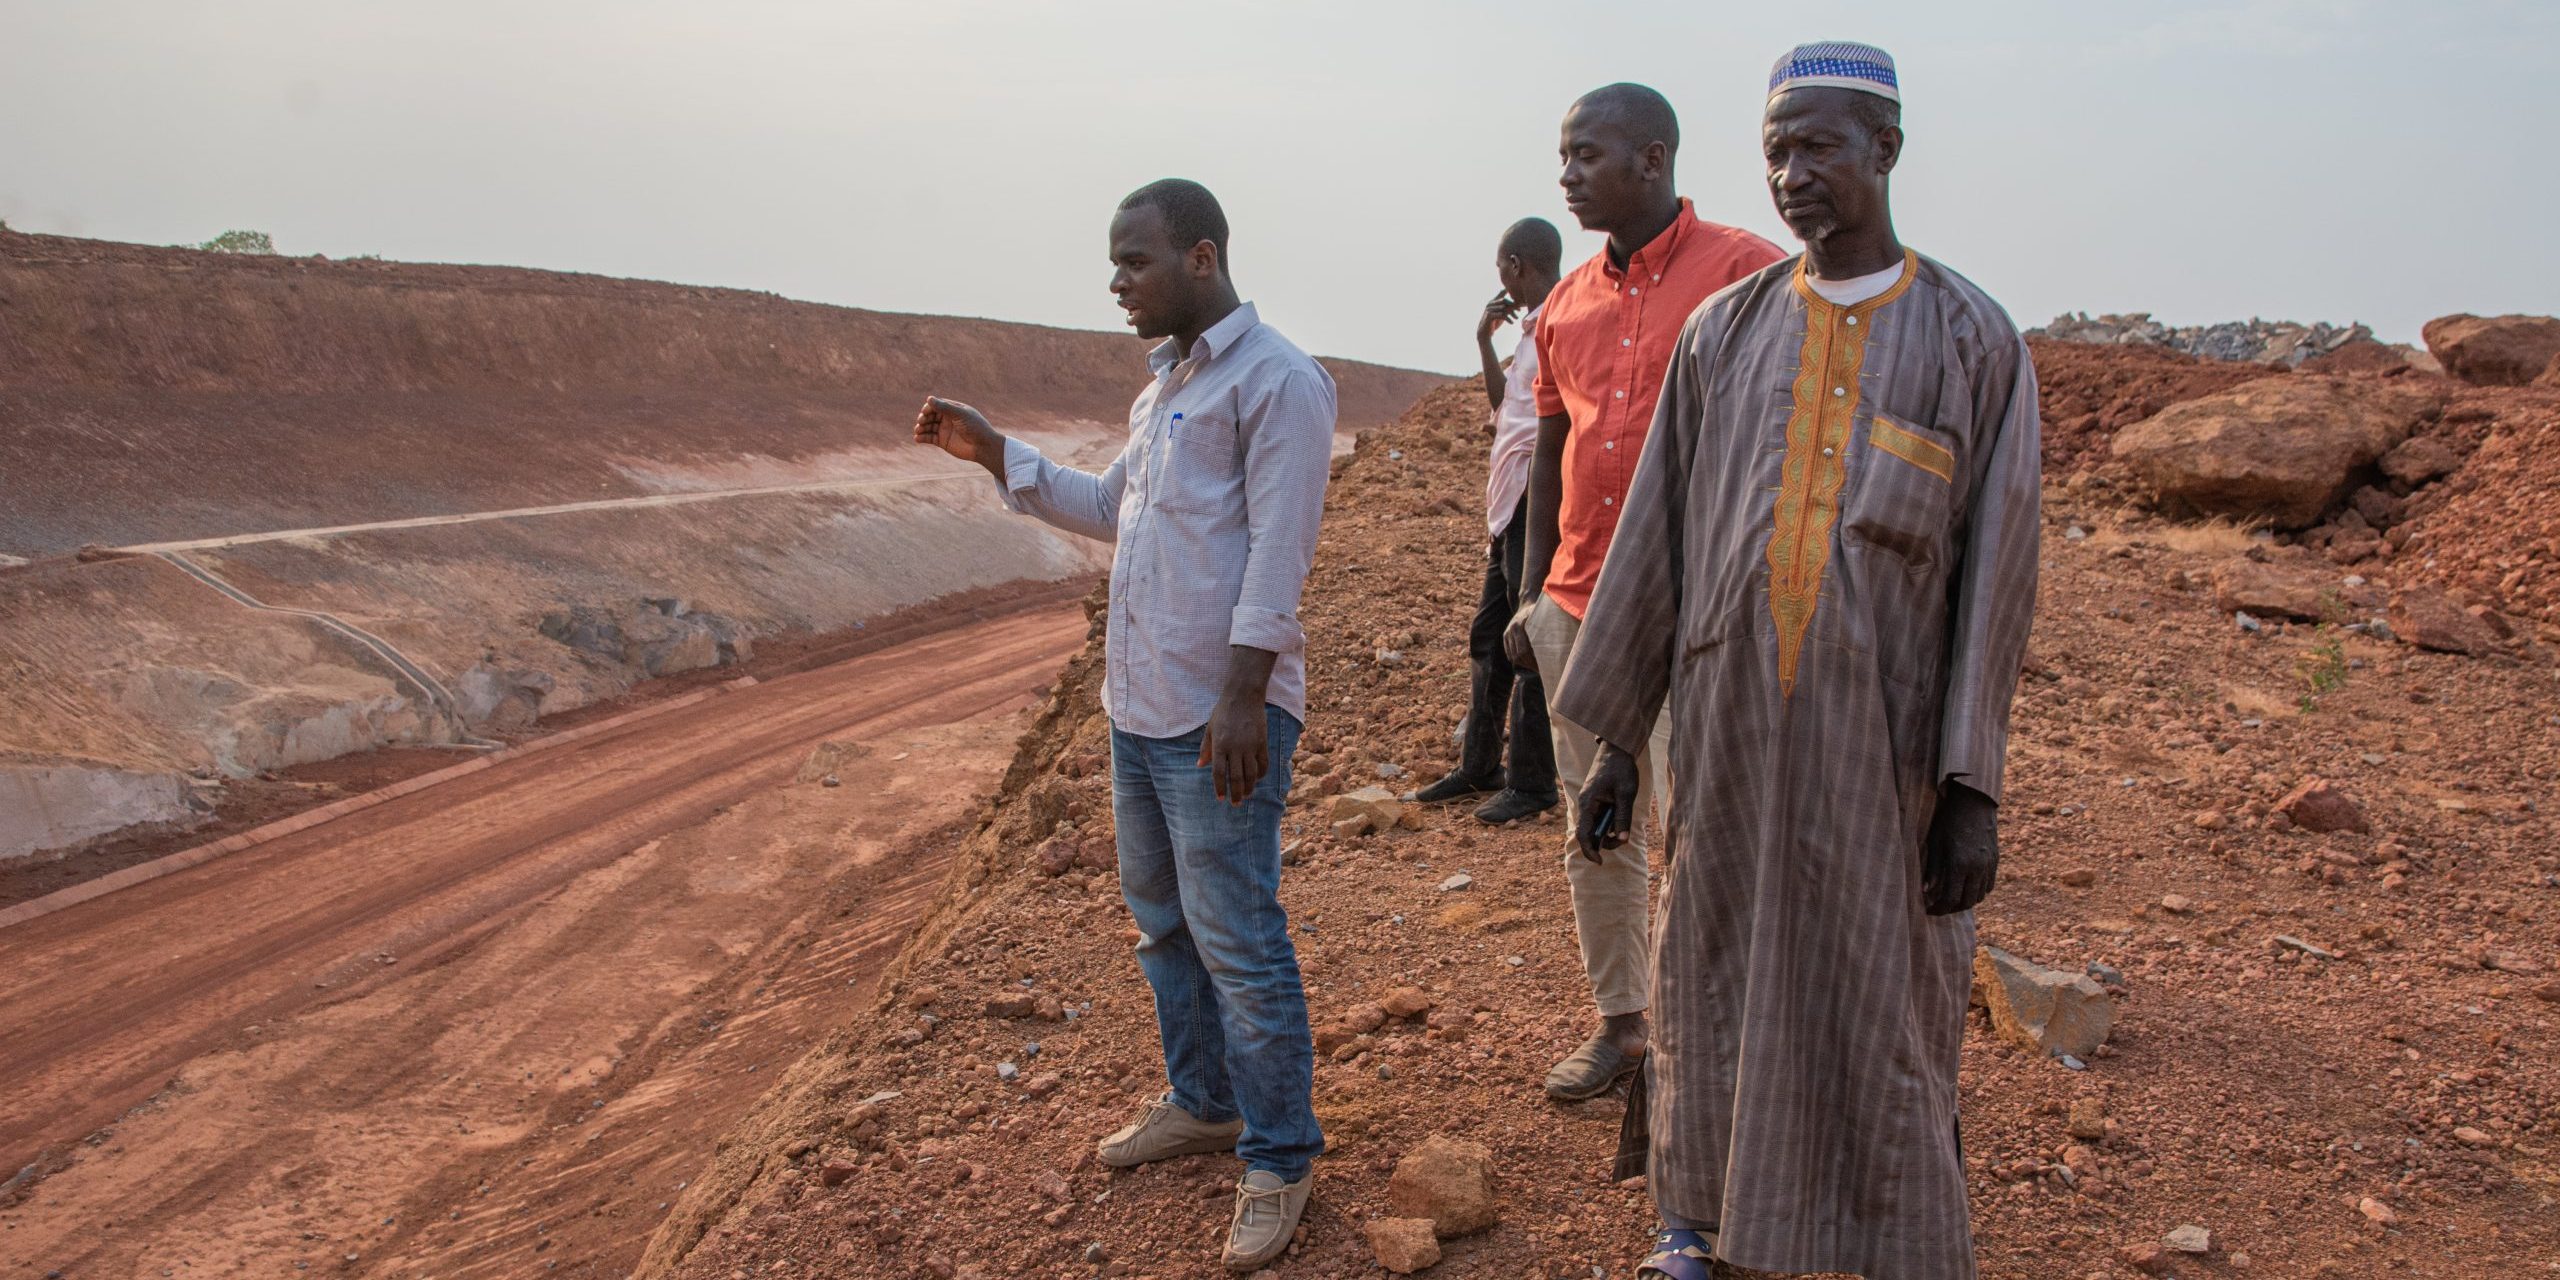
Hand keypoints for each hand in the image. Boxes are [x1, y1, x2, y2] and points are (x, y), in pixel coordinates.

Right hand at [914, 396, 1001, 464]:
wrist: (983, 446)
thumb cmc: (975, 427)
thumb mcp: (960, 415)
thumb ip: (945, 407)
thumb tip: (929, 399)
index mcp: (953, 409)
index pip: (936, 405)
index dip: (929, 408)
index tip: (925, 412)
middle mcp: (948, 419)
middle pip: (930, 416)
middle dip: (924, 418)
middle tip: (921, 422)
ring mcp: (944, 430)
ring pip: (928, 427)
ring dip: (921, 428)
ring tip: (918, 431)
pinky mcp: (943, 442)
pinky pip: (929, 438)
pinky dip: (922, 438)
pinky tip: (917, 438)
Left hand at [1198, 694, 1268, 805]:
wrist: (1244, 696)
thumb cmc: (1223, 712)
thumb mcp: (1210, 728)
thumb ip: (1206, 748)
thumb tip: (1199, 766)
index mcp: (1220, 745)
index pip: (1219, 772)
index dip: (1219, 787)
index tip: (1221, 798)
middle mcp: (1235, 747)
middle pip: (1236, 777)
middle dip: (1236, 793)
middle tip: (1235, 804)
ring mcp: (1250, 745)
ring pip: (1251, 774)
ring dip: (1249, 788)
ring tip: (1246, 796)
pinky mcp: (1262, 742)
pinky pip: (1263, 764)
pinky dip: (1261, 775)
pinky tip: (1256, 780)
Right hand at [1477, 290, 1519, 342]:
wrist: (1485, 333)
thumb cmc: (1494, 323)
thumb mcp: (1501, 314)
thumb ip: (1506, 308)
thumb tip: (1516, 304)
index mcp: (1493, 302)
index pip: (1502, 295)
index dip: (1511, 298)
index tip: (1520, 303)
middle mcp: (1490, 304)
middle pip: (1504, 301)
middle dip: (1512, 305)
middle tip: (1519, 310)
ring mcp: (1489, 309)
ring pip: (1503, 308)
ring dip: (1511, 313)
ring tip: (1517, 318)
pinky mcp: (1489, 316)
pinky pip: (1500, 315)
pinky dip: (1507, 318)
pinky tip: (1512, 323)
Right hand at [1502, 594, 1540, 672]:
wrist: (1527, 603)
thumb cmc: (1540, 611)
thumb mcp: (1544, 617)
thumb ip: (1547, 628)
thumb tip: (1558, 645)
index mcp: (1519, 626)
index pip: (1523, 651)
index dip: (1532, 661)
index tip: (1543, 666)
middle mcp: (1511, 630)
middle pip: (1517, 655)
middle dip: (1529, 665)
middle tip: (1541, 671)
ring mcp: (1507, 633)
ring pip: (1513, 656)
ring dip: (1524, 664)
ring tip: (1535, 668)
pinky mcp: (1505, 637)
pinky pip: (1509, 653)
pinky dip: (1518, 660)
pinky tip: (1528, 663)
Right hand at [1573, 743, 1638, 862]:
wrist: (1617, 750)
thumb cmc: (1621, 769)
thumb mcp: (1625, 793)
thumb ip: (1623, 817)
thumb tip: (1622, 839)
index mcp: (1588, 803)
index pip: (1583, 833)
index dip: (1590, 850)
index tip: (1600, 862)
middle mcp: (1585, 804)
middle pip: (1588, 833)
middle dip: (1603, 843)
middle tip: (1621, 840)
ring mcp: (1590, 803)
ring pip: (1594, 827)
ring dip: (1607, 833)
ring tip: (1622, 828)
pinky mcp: (1596, 801)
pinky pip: (1598, 819)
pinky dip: (1608, 824)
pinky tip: (1619, 820)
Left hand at [1923, 782, 1999, 914]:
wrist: (1974, 802)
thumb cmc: (1949, 820)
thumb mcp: (1935, 843)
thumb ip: (1932, 869)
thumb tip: (1926, 891)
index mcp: (1960, 864)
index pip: (1951, 899)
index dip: (1939, 909)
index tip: (1929, 910)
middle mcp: (1978, 868)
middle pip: (1967, 902)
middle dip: (1951, 909)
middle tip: (1939, 908)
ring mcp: (1989, 865)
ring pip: (1979, 896)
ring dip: (1965, 902)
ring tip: (1951, 899)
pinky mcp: (1996, 860)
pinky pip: (1989, 885)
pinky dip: (1977, 892)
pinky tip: (1966, 888)